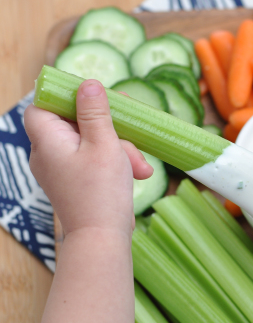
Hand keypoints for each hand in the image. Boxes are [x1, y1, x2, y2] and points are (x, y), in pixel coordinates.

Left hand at [24, 79, 152, 236]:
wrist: (102, 239)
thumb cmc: (101, 191)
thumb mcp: (104, 143)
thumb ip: (95, 112)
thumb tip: (87, 84)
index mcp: (47, 141)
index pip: (42, 106)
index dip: (64, 97)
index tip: (92, 97)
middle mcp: (47, 154)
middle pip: (74, 123)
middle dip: (108, 126)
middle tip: (130, 125)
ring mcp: (61, 169)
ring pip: (89, 142)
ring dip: (118, 147)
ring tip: (140, 164)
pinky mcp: (75, 181)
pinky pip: (93, 159)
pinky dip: (114, 161)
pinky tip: (138, 172)